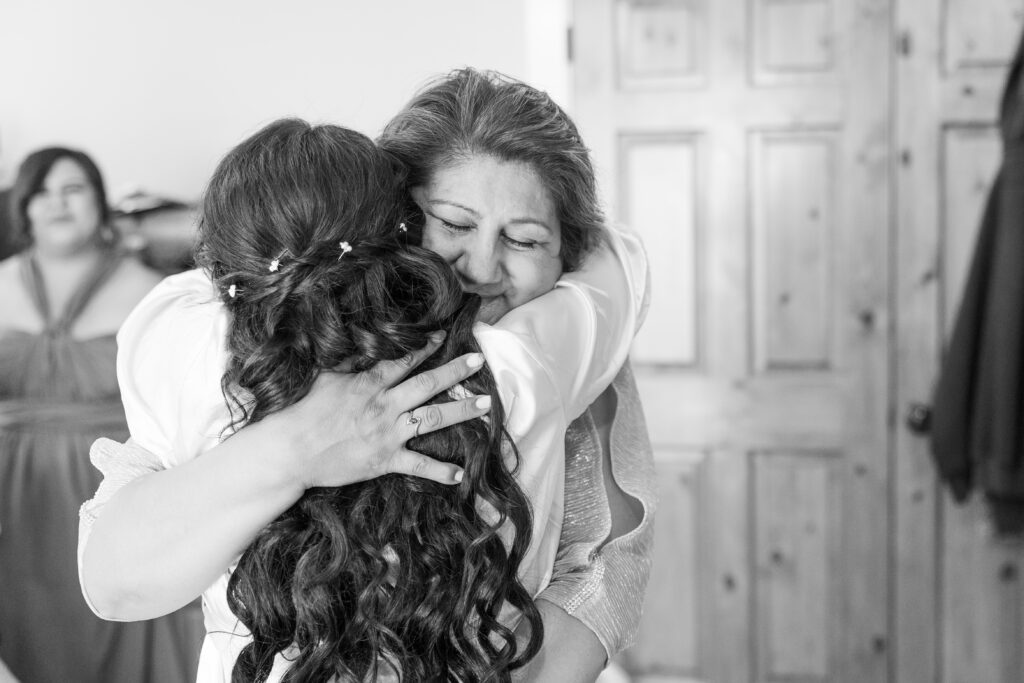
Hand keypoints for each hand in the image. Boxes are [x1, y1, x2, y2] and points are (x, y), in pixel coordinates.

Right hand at [257, 331, 488, 488]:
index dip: (426, 347)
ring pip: (432, 419)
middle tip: (478, 361)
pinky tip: (461, 474)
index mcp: (370, 383)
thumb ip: (350, 363)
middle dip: (456, 372)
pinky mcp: (384, 460)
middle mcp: (385, 406)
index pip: (405, 360)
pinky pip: (418, 464)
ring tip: (486, 405)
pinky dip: (440, 471)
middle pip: (428, 385)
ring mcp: (387, 433)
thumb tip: (360, 341)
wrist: (292, 450)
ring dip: (461, 412)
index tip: (444, 336)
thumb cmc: (304, 411)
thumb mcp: (326, 377)